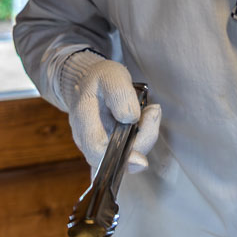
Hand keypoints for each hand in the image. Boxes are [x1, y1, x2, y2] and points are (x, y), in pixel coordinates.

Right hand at [61, 50, 161, 176]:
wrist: (89, 81)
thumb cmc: (100, 79)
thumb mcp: (112, 77)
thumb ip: (121, 96)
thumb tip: (131, 119)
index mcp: (83, 118)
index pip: (96, 148)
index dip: (119, 158)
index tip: (143, 160)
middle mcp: (85, 137)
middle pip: (112, 158)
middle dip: (140, 142)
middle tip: (152, 113)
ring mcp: (94, 145)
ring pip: (121, 157)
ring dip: (142, 138)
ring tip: (148, 112)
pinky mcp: (105, 147)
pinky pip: (124, 153)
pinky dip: (139, 141)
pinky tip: (145, 123)